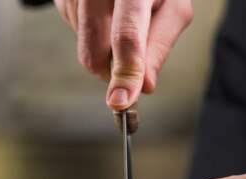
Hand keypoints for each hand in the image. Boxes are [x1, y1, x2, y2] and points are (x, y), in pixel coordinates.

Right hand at [53, 0, 192, 109]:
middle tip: (130, 62)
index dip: (125, 73)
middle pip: (94, 53)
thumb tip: (144, 87)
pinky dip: (91, 34)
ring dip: (103, 49)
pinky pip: (73, 32)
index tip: (120, 102)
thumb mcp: (173, 10)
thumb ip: (159, 47)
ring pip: (83, 49)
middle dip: (111, 72)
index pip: (127, 35)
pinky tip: (104, 13)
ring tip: (119, 19)